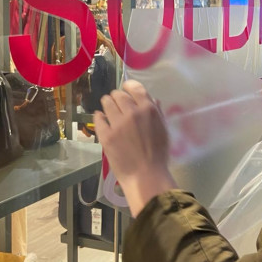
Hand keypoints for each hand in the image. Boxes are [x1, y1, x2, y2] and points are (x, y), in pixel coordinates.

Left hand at [94, 80, 176, 216]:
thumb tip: (152, 99)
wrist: (146, 175)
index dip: (129, 86)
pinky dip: (99, 116)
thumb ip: (157, 113)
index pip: (135, 88)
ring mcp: (117, 124)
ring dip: (107, 103)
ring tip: (108, 109)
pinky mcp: (105, 135)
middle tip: (117, 103)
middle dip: (117, 96)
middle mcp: (132, 113)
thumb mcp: (163, 130)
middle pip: (119, 94)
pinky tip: (101, 119)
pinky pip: (98, 118)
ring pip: (106, 103)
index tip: (126, 89)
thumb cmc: (159, 154)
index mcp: (148, 110)